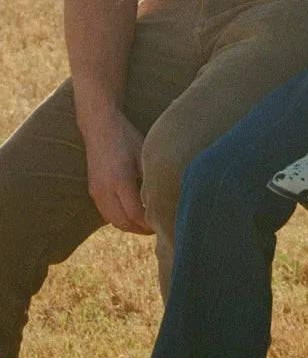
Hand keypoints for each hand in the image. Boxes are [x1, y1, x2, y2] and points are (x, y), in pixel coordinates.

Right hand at [82, 113, 152, 234]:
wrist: (99, 127)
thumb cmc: (126, 137)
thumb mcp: (143, 153)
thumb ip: (150, 176)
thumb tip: (164, 195)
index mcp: (120, 180)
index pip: (135, 213)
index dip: (148, 223)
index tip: (161, 224)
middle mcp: (105, 189)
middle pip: (123, 222)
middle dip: (139, 229)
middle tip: (155, 229)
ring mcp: (96, 192)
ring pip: (112, 221)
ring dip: (128, 226)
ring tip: (145, 225)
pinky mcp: (92, 191)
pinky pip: (105, 213)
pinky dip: (118, 219)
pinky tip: (131, 215)